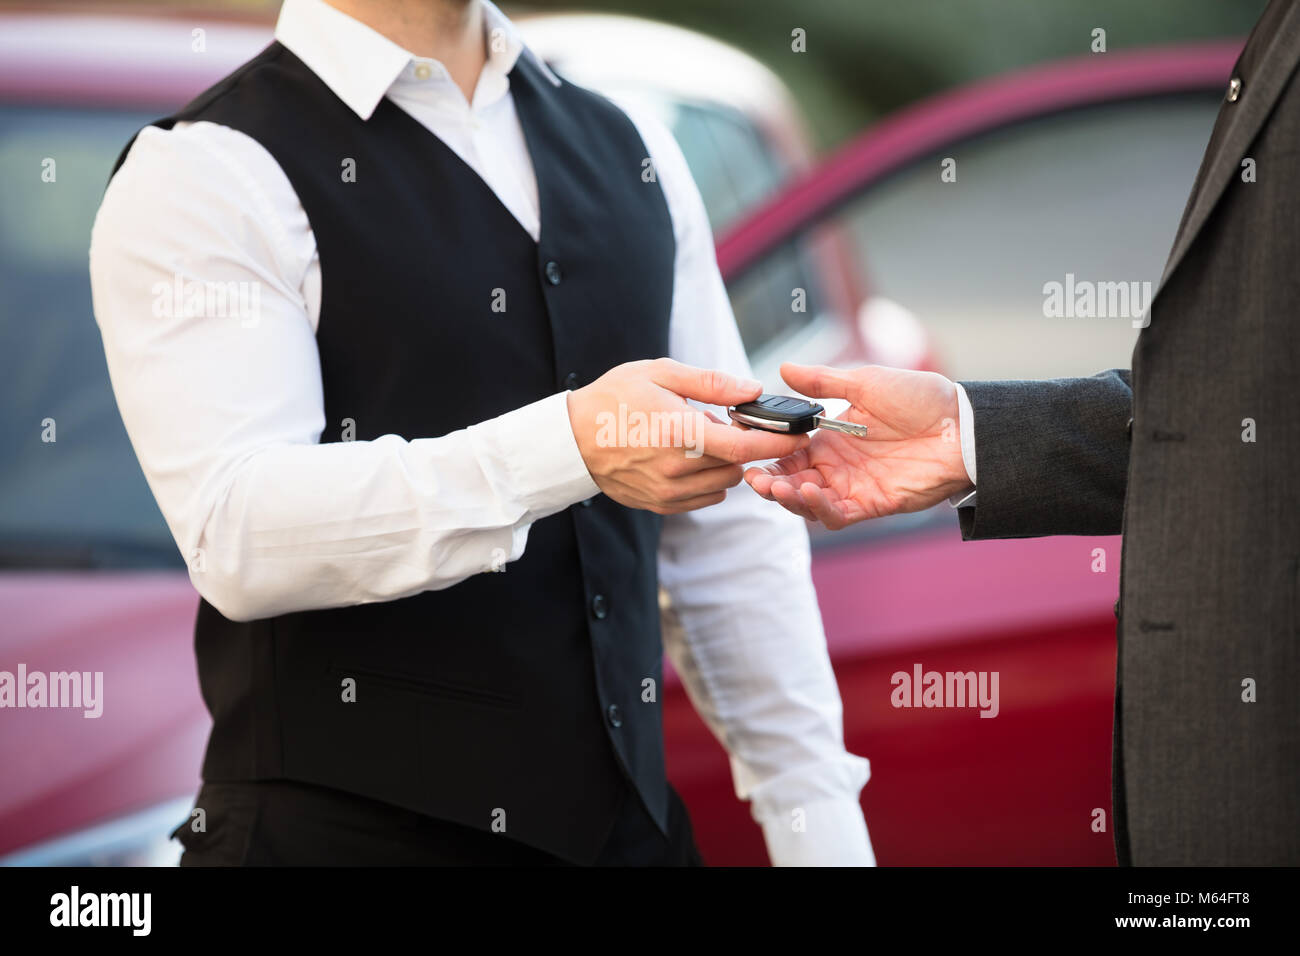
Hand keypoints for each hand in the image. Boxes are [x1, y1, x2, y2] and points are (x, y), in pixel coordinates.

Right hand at [568, 358, 810, 513]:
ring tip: (699, 438)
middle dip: (744, 446)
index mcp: (680, 433)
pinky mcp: (661, 504)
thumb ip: (711, 383)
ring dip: (725, 463)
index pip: (745, 447)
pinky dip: (708, 480)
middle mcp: (678, 469)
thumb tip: (754, 389)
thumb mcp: (660, 373)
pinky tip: (688, 457)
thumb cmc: (614, 398)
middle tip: (726, 423)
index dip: (779, 442)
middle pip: (739, 466)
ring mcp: (669, 492)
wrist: (570, 439)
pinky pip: (705, 497)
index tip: (801, 433)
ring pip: (724, 483)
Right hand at [744, 363, 972, 528]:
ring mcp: (853, 487)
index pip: (788, 452)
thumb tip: (783, 368)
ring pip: (808, 502)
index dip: (767, 454)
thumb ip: (823, 382)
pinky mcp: (872, 504)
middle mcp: (838, 466)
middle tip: (754, 477)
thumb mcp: (866, 382)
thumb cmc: (921, 398)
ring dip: (788, 498)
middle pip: (792, 481)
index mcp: (831, 438)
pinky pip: (837, 515)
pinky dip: (819, 508)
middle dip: (769, 482)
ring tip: (774, 487)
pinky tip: (808, 492)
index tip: (749, 447)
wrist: (963, 425)